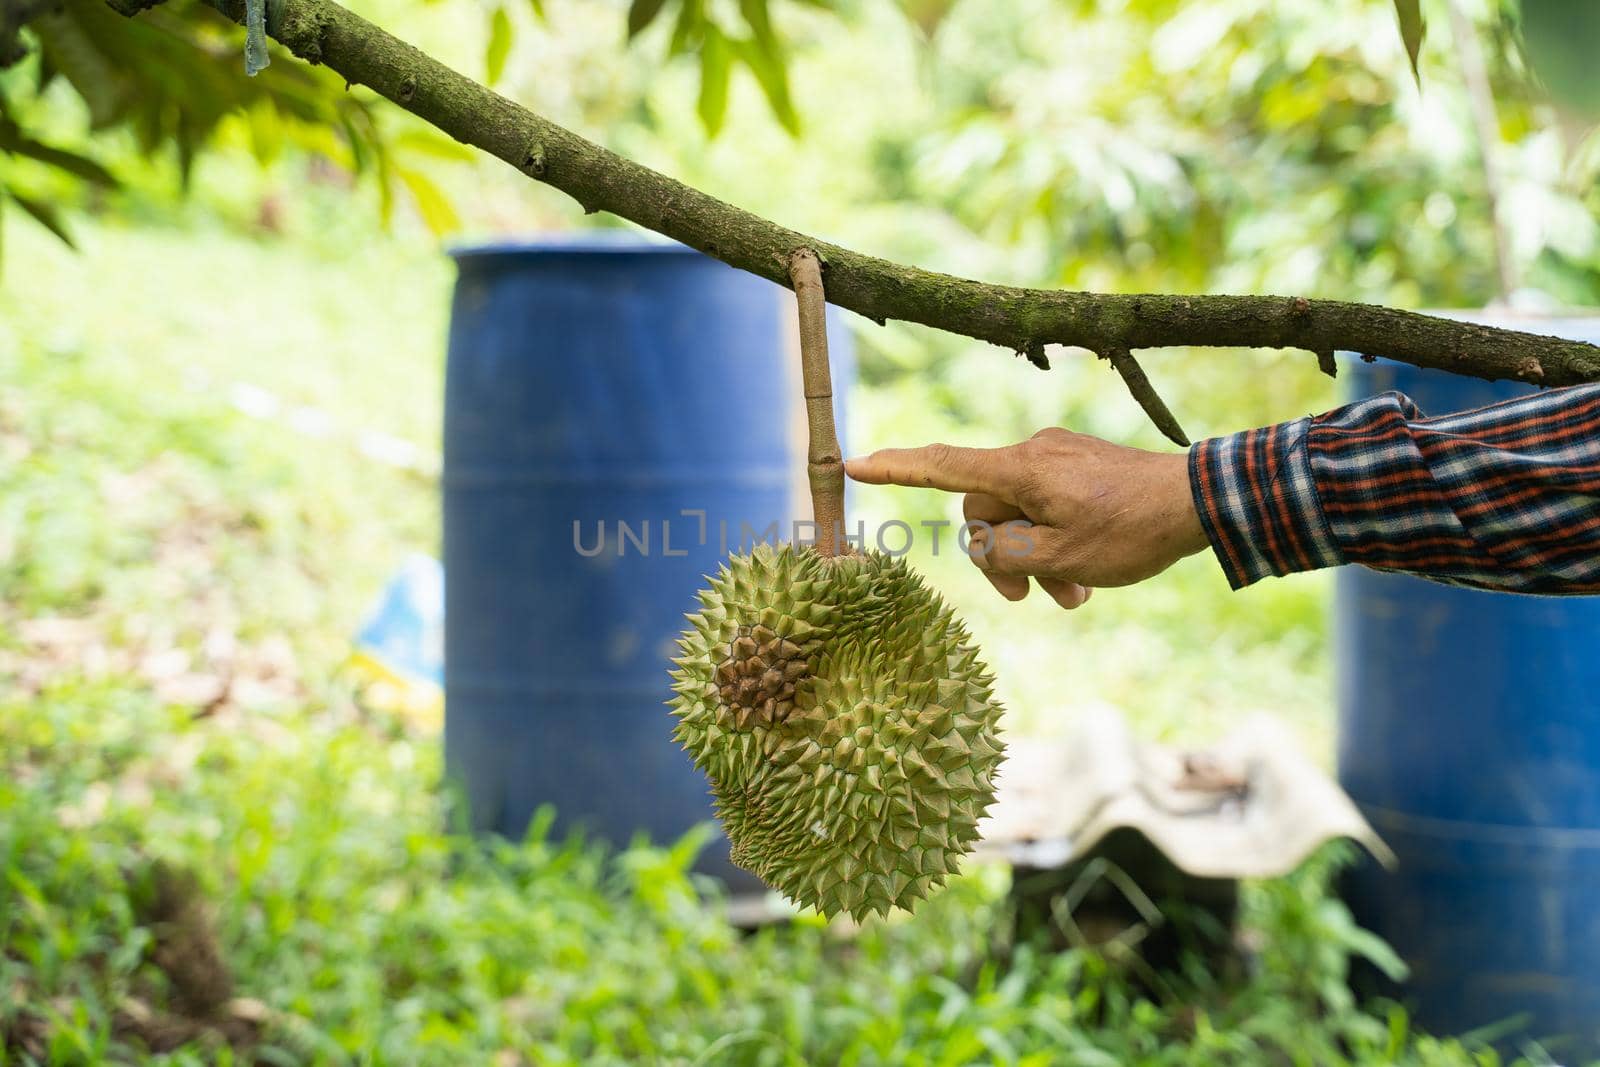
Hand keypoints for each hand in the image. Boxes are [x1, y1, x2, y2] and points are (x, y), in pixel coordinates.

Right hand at [844, 428, 1210, 608]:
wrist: (1201, 502)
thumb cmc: (1130, 532)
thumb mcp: (1057, 557)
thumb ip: (1005, 553)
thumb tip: (989, 545)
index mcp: (1019, 469)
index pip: (942, 466)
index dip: (894, 469)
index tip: (851, 463)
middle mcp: (1031, 454)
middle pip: (983, 511)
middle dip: (1001, 558)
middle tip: (1031, 598)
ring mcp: (1057, 458)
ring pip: (1018, 515)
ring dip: (1035, 557)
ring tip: (1072, 595)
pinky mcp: (1079, 467)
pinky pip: (1047, 506)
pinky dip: (1056, 541)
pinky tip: (1086, 575)